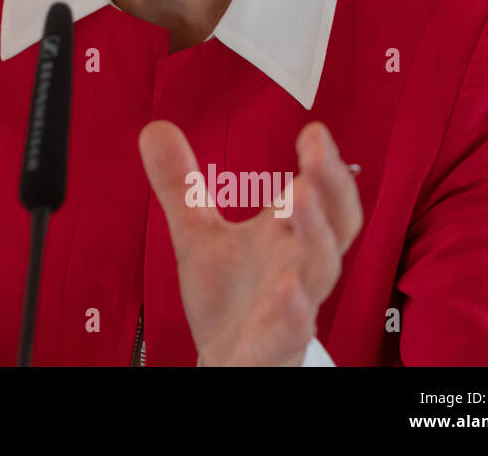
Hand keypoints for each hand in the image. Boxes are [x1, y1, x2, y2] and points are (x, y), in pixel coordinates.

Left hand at [138, 120, 361, 365]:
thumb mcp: (197, 234)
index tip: (315, 131)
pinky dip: (293, 311)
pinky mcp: (275, 346)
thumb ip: (180, 185)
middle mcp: (299, 268)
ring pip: (320, 272)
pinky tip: (288, 290)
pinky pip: (291, 330)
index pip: (322, 197)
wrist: (227, 360)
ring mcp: (292, 308)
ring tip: (300, 195)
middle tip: (317, 153)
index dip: (325, 166)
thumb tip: (155, 128)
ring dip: (315, 233)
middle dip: (330, 189)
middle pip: (332, 226)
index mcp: (287, 238)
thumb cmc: (228, 297)